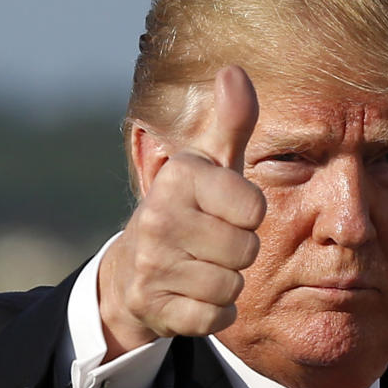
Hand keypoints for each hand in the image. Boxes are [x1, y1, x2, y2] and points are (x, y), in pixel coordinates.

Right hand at [96, 66, 265, 360]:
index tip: (222, 211)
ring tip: (199, 267)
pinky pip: (216, 318)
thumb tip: (234, 70)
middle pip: (246, 251)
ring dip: (225, 282)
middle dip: (237, 252)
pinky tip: (191, 294)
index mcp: (178, 178)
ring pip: (232, 285)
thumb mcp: (210, 166)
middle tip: (210, 243)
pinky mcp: (153, 306)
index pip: (254, 209)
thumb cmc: (188, 210)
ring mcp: (152, 265)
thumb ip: (231, 123)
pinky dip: (213, 312)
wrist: (132, 272)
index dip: (247, 215)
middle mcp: (158, 218)